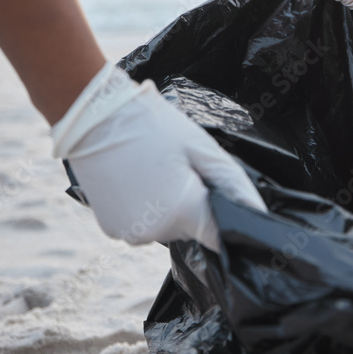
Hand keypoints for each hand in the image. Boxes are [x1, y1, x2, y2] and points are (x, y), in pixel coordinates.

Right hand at [51, 61, 265, 251]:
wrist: (94, 118)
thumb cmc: (152, 126)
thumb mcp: (201, 147)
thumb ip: (234, 184)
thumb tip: (258, 213)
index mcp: (184, 211)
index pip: (221, 235)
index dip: (224, 216)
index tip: (214, 192)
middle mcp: (157, 232)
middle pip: (193, 229)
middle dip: (194, 203)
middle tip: (179, 168)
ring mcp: (131, 235)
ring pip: (168, 228)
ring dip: (169, 207)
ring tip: (155, 171)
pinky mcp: (112, 231)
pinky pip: (143, 226)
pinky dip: (145, 209)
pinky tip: (138, 181)